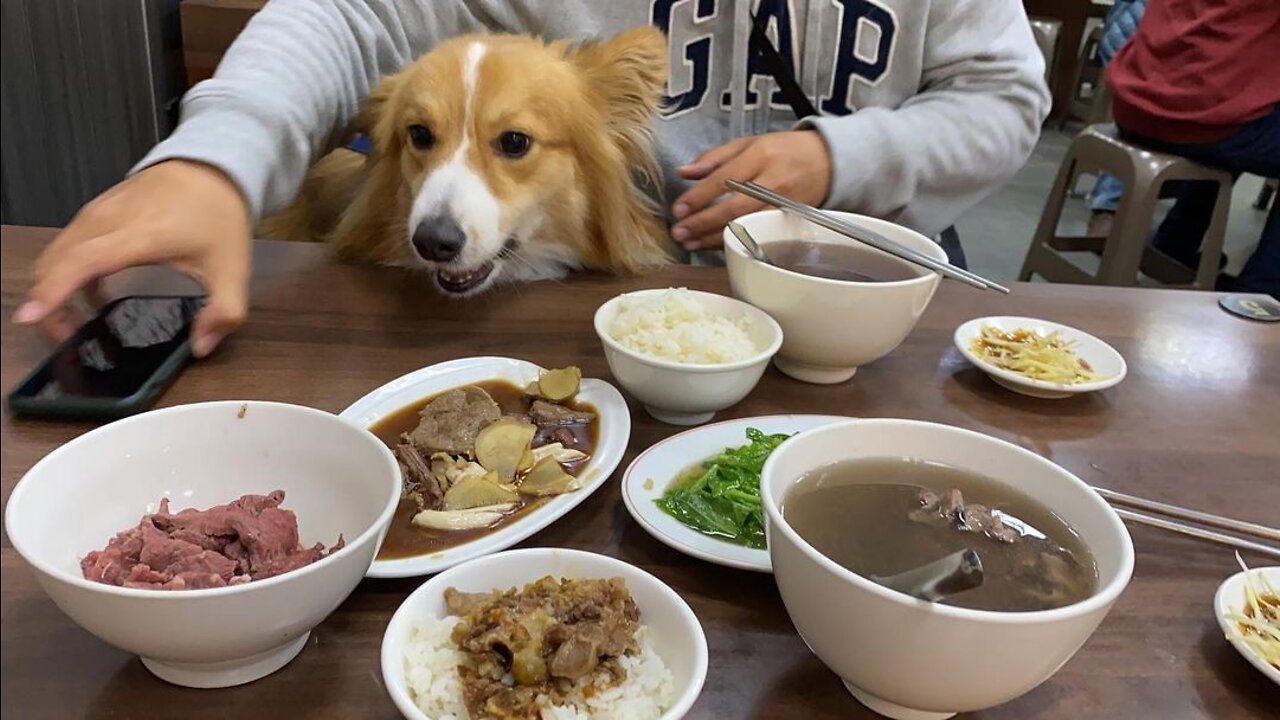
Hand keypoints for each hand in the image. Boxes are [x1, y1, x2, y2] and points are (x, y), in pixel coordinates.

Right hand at [13, 160, 252, 356]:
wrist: (213, 165)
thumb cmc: (218, 215)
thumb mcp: (233, 269)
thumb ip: (224, 312)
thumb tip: (202, 346)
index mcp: (140, 235)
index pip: (83, 262)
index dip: (53, 291)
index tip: (30, 316)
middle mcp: (108, 220)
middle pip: (56, 261)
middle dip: (49, 302)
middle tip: (66, 338)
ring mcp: (97, 212)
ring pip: (56, 253)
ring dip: (54, 287)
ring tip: (75, 323)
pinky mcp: (95, 210)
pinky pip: (67, 243)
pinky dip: (65, 270)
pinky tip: (93, 294)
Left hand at [670, 130, 831, 250]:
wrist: (827, 161)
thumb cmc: (783, 151)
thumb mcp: (748, 143)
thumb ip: (714, 157)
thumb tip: (683, 172)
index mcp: (760, 156)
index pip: (725, 178)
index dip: (699, 196)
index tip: (678, 209)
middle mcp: (772, 181)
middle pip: (734, 206)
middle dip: (703, 222)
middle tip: (680, 232)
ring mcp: (782, 204)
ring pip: (745, 224)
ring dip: (714, 237)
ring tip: (690, 243)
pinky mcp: (788, 220)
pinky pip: (756, 233)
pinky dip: (733, 240)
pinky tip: (714, 245)